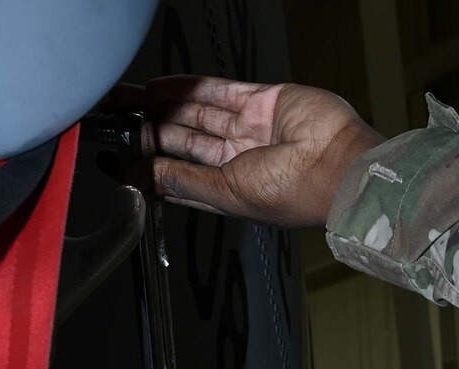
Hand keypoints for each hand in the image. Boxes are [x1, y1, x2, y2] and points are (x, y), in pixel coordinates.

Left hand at [135, 77, 382, 227]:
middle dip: (154, 132)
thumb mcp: (228, 193)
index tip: (125, 161)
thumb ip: (186, 182)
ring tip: (130, 101)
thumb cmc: (294, 193)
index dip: (155, 169)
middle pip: (187, 143)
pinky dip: (190, 87)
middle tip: (120, 122)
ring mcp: (251, 130)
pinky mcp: (262, 102)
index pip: (184, 180)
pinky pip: (220, 91)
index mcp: (232, 193)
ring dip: (166, 107)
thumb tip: (147, 178)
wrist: (338, 164)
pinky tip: (161, 86)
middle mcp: (240, 161)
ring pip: (199, 115)